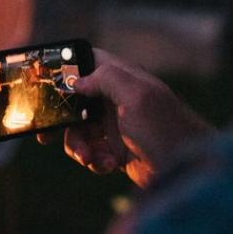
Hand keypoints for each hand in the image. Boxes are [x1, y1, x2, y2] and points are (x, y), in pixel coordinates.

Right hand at [44, 49, 213, 186]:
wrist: (188, 173)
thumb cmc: (167, 130)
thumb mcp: (138, 97)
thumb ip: (108, 79)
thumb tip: (77, 80)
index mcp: (124, 79)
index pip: (89, 61)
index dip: (67, 67)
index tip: (45, 82)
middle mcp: (118, 99)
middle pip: (76, 100)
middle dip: (61, 119)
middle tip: (44, 134)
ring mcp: (117, 125)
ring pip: (80, 130)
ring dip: (78, 146)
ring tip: (89, 159)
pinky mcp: (118, 149)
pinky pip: (92, 151)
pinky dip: (94, 160)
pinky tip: (108, 166)